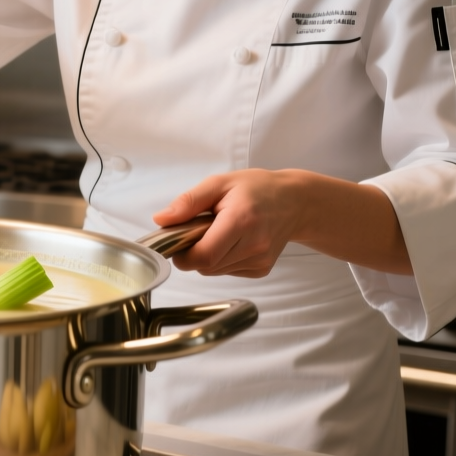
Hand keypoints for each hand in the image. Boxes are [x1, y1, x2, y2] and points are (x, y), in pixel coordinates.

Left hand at [153, 170, 309, 277]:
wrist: (295, 202)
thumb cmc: (257, 189)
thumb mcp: (219, 183)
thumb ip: (188, 202)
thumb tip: (161, 220)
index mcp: (241, 221)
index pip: (203, 255)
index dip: (183, 254)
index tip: (178, 240)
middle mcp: (254, 245)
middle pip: (206, 266)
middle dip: (193, 252)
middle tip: (198, 230)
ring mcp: (260, 260)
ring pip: (214, 271)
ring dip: (207, 256)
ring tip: (218, 232)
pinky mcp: (261, 269)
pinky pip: (227, 271)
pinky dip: (221, 260)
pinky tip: (232, 242)